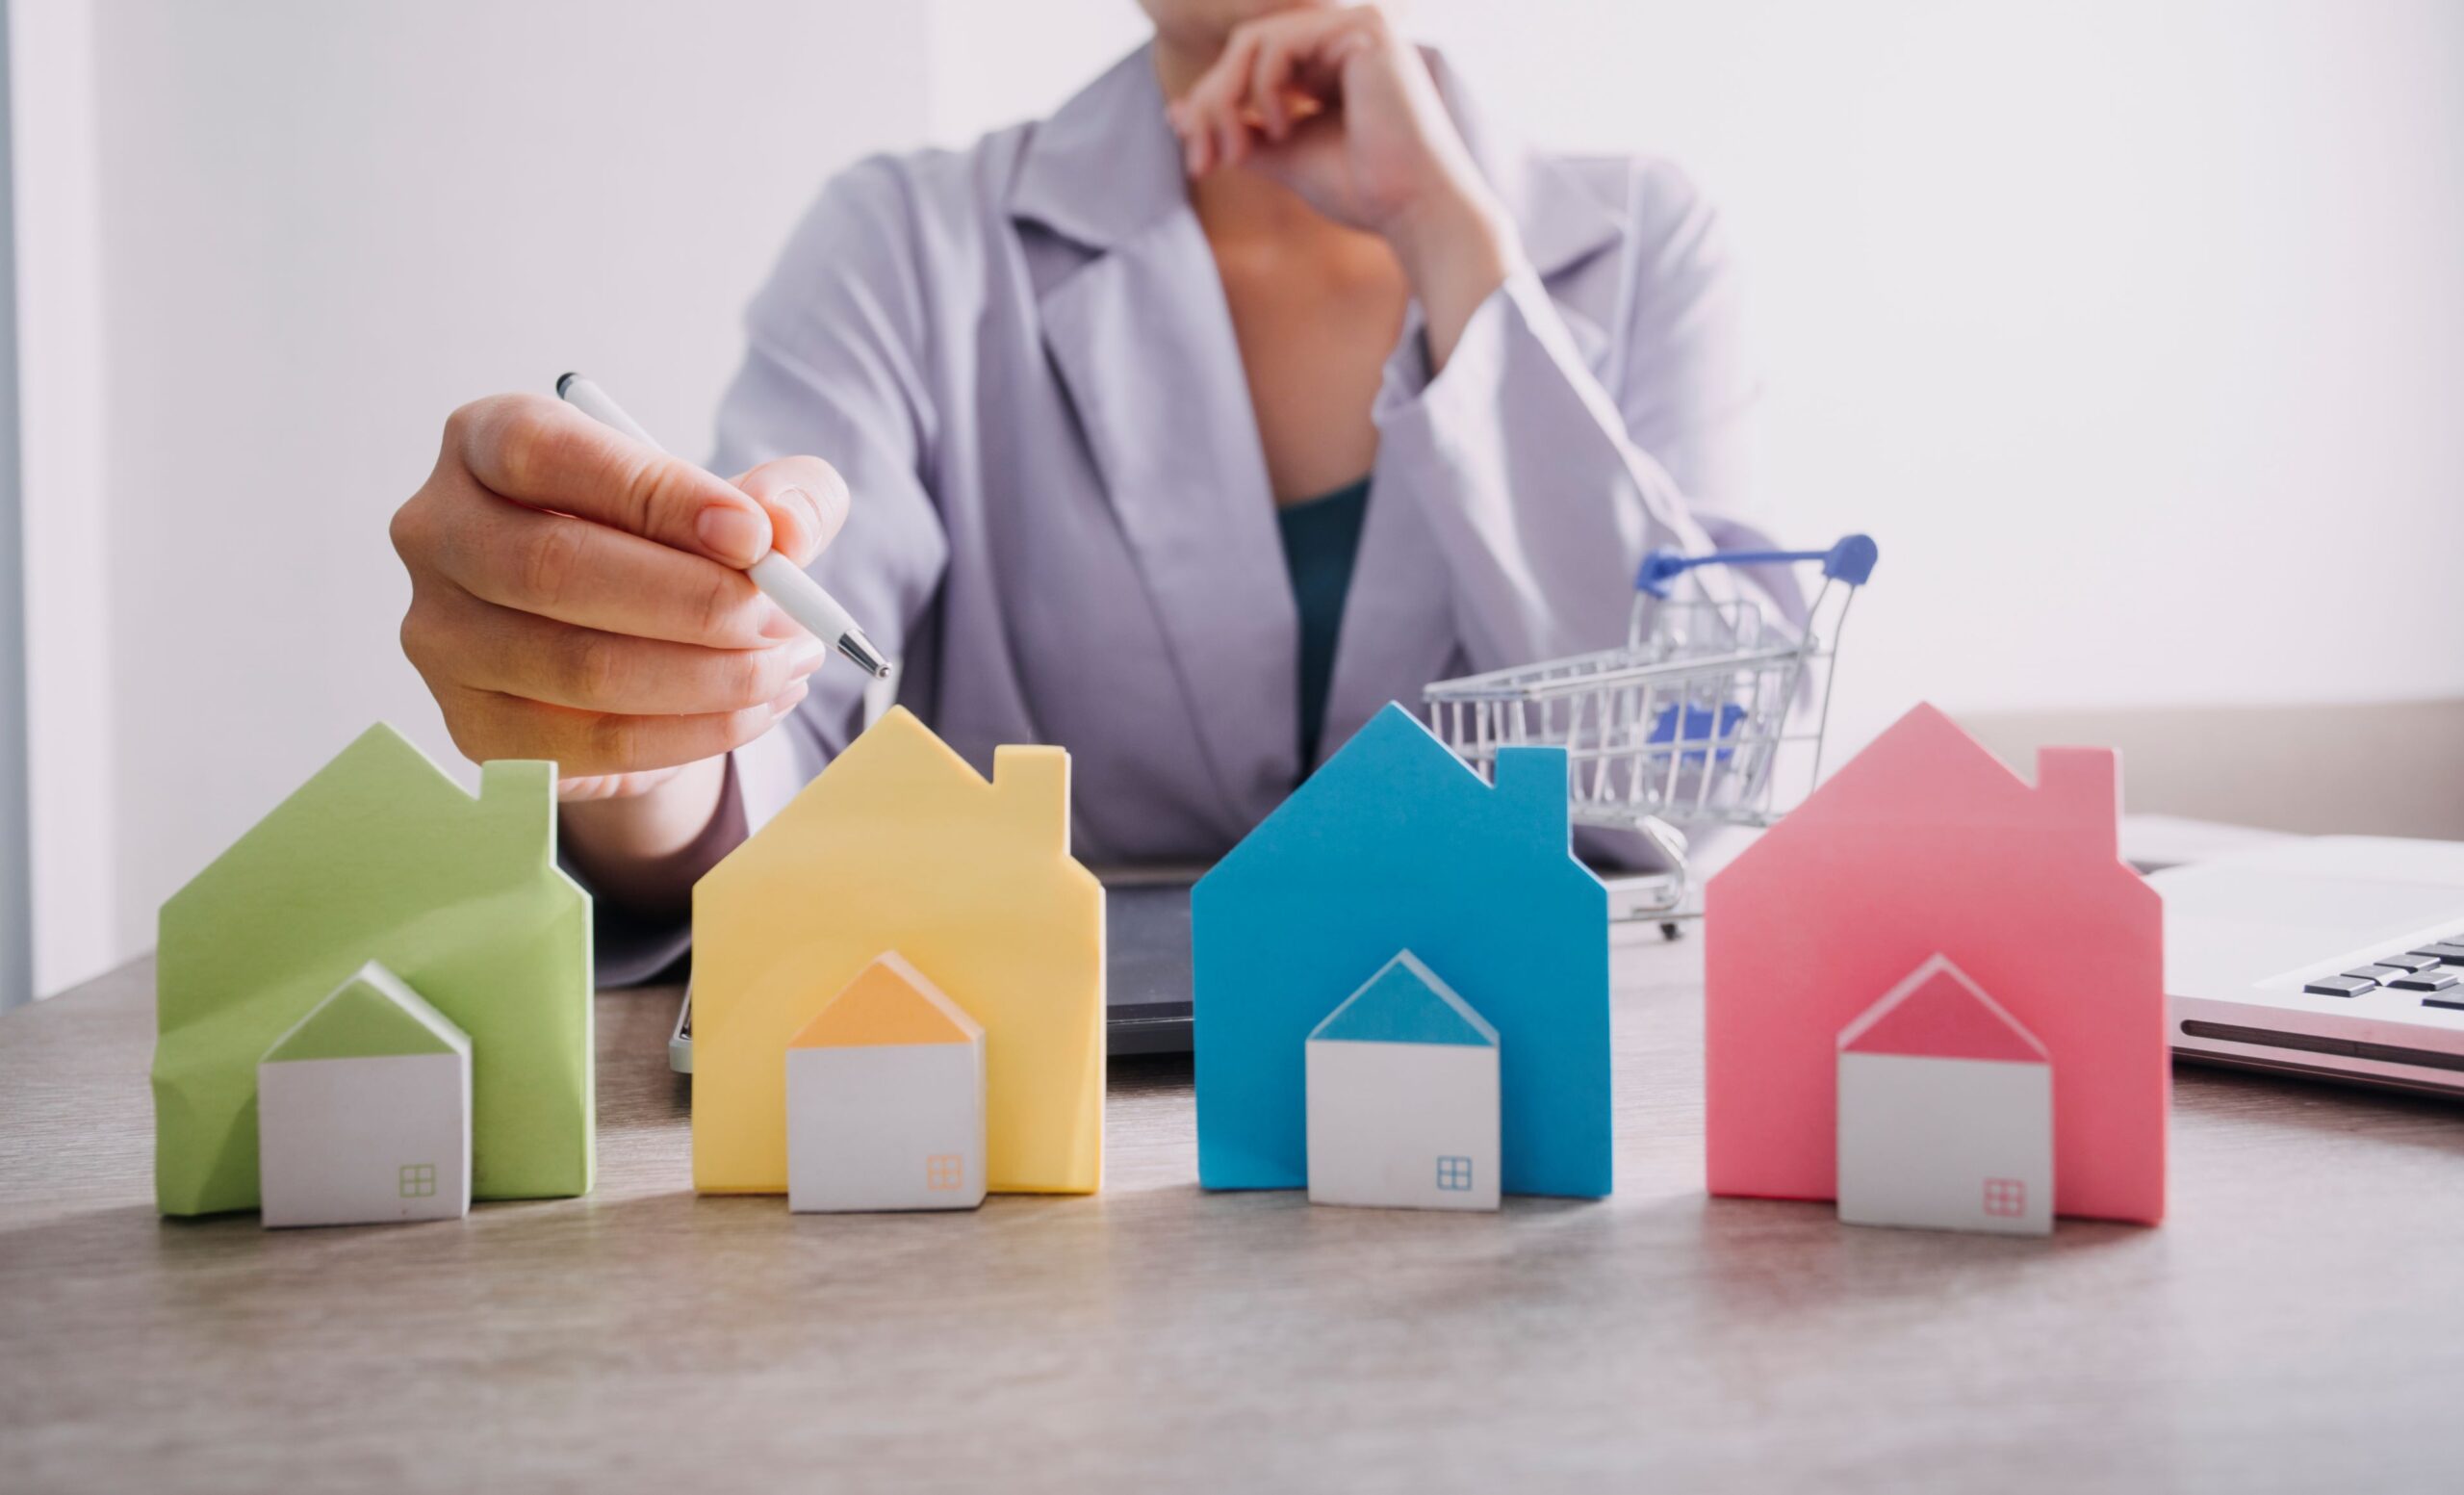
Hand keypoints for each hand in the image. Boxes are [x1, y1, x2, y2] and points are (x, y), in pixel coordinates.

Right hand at [390, 393, 847, 797]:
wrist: (631, 652)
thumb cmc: (675, 551)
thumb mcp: (740, 503)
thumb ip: (783, 497)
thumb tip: (787, 529)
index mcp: (482, 441)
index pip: (544, 453)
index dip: (655, 494)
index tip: (754, 536)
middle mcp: (436, 533)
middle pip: (552, 567)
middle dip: (693, 599)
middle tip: (784, 616)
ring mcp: (441, 638)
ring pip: (581, 666)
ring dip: (712, 675)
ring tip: (788, 663)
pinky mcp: (475, 729)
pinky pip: (597, 742)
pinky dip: (696, 731)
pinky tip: (755, 708)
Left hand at [1166, 5, 1518, 365]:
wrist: (1414, 208)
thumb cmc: (1363, 190)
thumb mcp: (1284, 155)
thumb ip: (1239, 132)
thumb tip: (1177, 114)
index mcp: (1329, 63)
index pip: (1250, 64)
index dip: (1212, 108)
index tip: (1197, 160)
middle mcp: (1343, 35)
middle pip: (1244, 48)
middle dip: (1210, 106)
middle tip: (1200, 161)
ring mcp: (1355, 25)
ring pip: (1252, 41)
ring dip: (1226, 102)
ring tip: (1236, 153)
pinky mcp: (1362, 28)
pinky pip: (1277, 44)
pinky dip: (1262, 90)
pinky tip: (1280, 129)